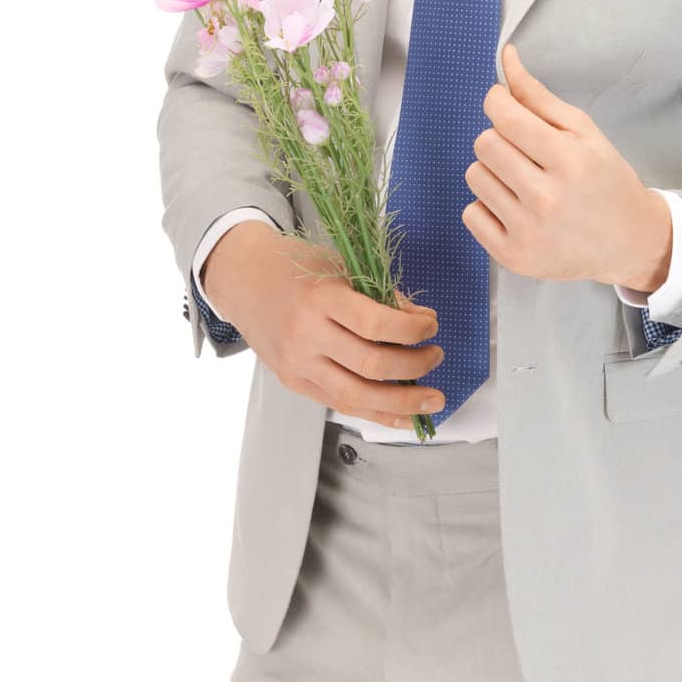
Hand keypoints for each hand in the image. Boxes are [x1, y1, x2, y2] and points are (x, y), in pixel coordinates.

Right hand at [202, 223, 445, 428]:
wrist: (244, 280)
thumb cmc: (296, 267)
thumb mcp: (340, 266)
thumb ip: (380, 295)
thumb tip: (420, 321)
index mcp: (321, 299)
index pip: (374, 324)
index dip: (411, 331)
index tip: (431, 325)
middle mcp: (307, 336)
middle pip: (370, 366)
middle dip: (414, 366)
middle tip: (437, 356)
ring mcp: (298, 365)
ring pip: (356, 396)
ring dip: (401, 403)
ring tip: (432, 399)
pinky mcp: (294, 383)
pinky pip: (339, 404)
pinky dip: (375, 413)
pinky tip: (402, 416)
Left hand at [461, 42, 670, 289]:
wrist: (628, 242)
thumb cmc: (605, 180)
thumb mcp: (583, 131)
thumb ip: (538, 95)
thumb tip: (506, 57)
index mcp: (569, 160)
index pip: (505, 117)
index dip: (497, 102)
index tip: (505, 105)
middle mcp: (547, 198)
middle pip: (484, 145)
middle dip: (499, 138)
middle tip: (524, 150)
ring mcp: (528, 232)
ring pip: (474, 176)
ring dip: (492, 171)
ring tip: (522, 180)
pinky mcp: (514, 257)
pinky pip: (470, 214)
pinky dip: (487, 206)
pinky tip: (515, 208)